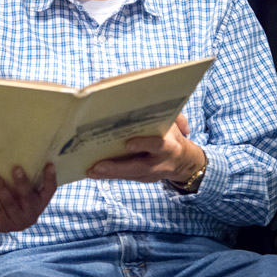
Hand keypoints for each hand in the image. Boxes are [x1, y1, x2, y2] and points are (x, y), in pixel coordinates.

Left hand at [0, 163, 56, 231]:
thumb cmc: (12, 198)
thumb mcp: (21, 191)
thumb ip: (26, 179)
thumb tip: (21, 153)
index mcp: (40, 202)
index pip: (50, 190)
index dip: (50, 178)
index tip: (49, 164)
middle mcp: (32, 213)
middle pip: (28, 197)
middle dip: (22, 183)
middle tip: (16, 168)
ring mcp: (18, 221)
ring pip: (9, 203)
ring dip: (1, 187)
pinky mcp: (3, 225)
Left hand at [86, 113, 204, 183]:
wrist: (185, 161)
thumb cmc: (172, 135)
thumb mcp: (172, 122)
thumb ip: (165, 113)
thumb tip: (148, 97)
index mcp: (169, 145)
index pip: (158, 145)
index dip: (144, 144)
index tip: (129, 144)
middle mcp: (161, 161)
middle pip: (139, 166)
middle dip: (118, 167)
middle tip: (98, 165)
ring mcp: (152, 173)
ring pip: (130, 174)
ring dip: (109, 173)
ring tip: (91, 171)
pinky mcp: (144, 178)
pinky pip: (126, 178)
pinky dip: (110, 176)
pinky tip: (94, 173)